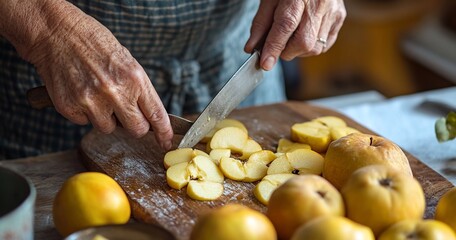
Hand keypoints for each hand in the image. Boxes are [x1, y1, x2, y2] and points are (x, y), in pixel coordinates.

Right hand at [19, 2, 172, 149]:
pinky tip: (80, 92)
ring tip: (96, 93)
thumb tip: (148, 116)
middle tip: (125, 113)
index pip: (156, 115)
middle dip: (134, 126)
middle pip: (136, 130)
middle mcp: (115, 92)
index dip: (163, 133)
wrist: (57, 33)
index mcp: (135, 79)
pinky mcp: (70, 108)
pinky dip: (84, 112)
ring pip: (108, 128)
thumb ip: (138, 89)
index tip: (166, 142)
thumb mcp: (127, 61)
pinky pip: (84, 122)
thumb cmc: (94, 44)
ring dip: (105, 117)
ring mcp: (91, 102)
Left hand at [244, 0, 345, 69]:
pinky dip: (311, 48)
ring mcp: (332, 11)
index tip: (265, 63)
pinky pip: (325, 45)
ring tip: (291, 37)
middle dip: (286, 51)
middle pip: (303, 42)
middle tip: (277, 45)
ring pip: (314, 48)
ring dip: (298, 51)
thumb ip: (260, 24)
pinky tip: (304, 36)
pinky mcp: (339, 18)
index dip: (274, 47)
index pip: (285, 26)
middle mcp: (319, 3)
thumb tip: (252, 48)